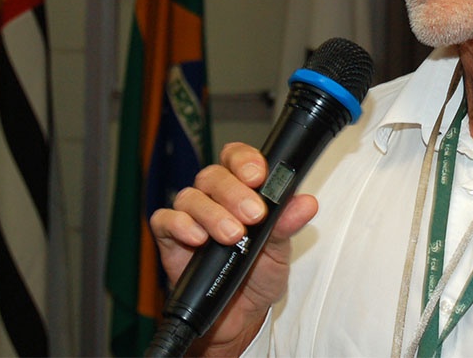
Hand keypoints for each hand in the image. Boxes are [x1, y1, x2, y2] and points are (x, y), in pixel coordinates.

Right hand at [151, 141, 319, 355]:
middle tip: (253, 215)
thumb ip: (288, 224)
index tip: (258, 175)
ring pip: (190, 196)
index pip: (237, 158)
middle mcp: (214, 197)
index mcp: (241, 189)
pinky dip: (180, 225)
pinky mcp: (170, 238)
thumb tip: (307, 203)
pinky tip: (198, 238)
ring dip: (212, 214)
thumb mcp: (280, 251)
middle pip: (214, 176)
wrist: (240, 315)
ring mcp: (190, 216)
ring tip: (232, 236)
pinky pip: (165, 220)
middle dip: (234, 192)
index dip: (245, 160)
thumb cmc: (258, 274)